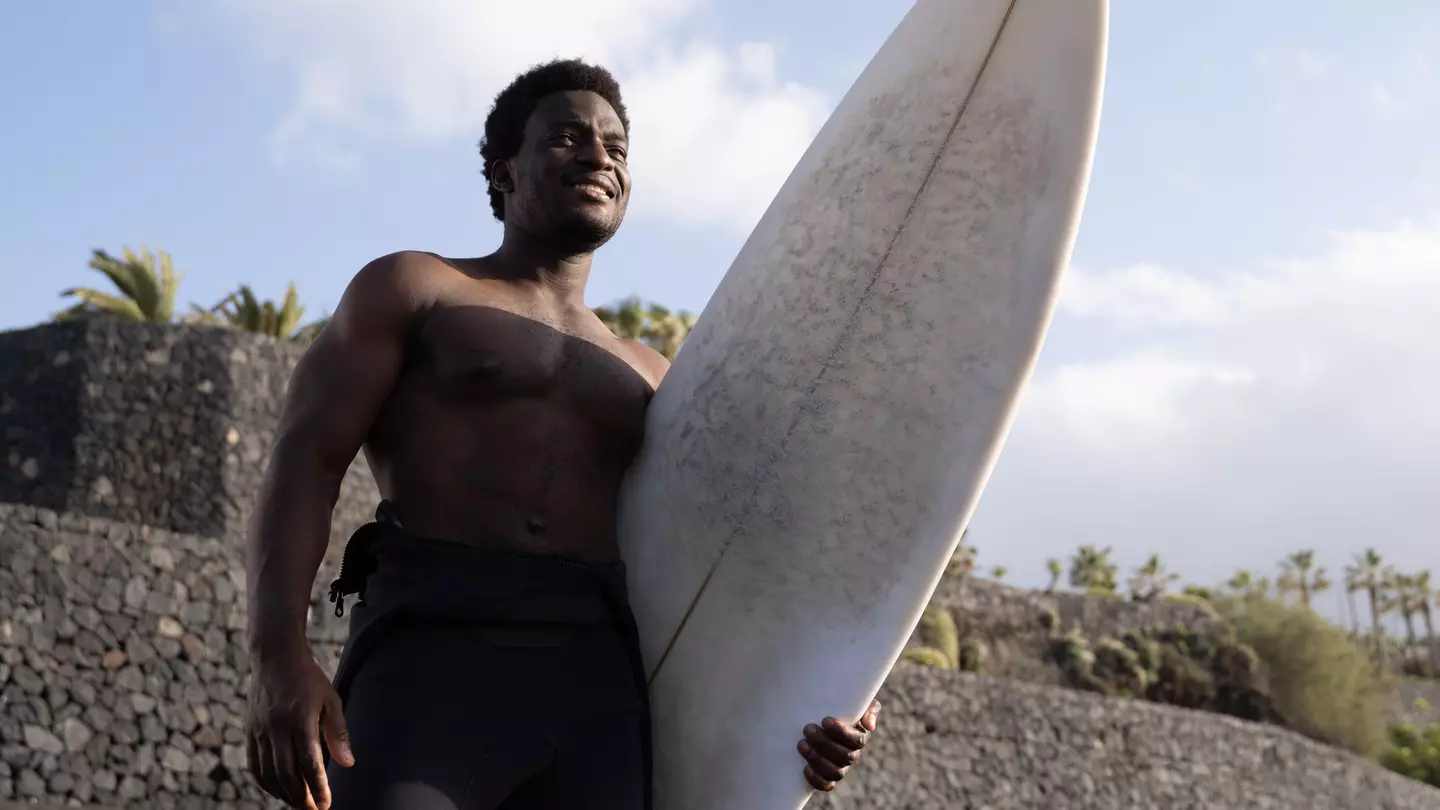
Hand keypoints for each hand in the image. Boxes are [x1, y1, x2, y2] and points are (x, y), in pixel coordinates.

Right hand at [245, 650, 353, 808]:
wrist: (275, 657)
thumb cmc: (308, 678)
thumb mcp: (331, 699)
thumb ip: (338, 732)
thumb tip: (348, 763)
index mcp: (299, 721)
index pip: (309, 764)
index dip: (318, 788)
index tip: (325, 805)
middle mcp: (276, 729)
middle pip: (286, 774)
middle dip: (300, 797)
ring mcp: (259, 731)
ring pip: (267, 773)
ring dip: (282, 793)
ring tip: (297, 803)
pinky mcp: (249, 731)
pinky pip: (254, 764)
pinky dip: (264, 782)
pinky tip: (276, 790)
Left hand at [796, 699, 879, 791]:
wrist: (818, 717)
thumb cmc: (839, 707)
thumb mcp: (855, 701)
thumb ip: (868, 708)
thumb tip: (869, 725)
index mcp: (860, 737)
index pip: (857, 740)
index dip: (842, 733)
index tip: (825, 720)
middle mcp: (852, 755)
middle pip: (844, 757)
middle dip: (824, 744)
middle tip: (808, 729)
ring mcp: (840, 767)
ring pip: (835, 772)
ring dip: (817, 759)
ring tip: (801, 744)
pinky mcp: (826, 776)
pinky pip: (826, 785)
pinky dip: (816, 780)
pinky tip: (805, 768)